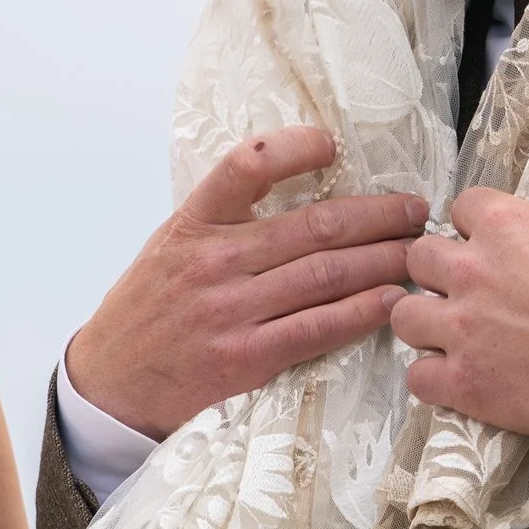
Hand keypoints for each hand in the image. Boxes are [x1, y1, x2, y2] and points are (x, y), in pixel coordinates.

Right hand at [65, 126, 428, 440]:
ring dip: (383, 260)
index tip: (333, 145)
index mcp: (194, 223)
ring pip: (325, 274)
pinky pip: (317, 328)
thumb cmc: (147, 309)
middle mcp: (214, 259)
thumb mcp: (171, 245)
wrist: (109, 383)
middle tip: (418, 209)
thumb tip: (296, 192)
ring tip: (418, 251)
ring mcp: (231, 310)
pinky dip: (361, 312)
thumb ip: (224, 220)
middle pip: (314, 225)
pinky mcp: (245, 357)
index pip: (246, 165)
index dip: (295, 148)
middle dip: (377, 214)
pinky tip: (391, 301)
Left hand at [392, 187, 528, 438]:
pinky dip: (434, 378)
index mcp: (504, 226)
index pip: (462, 207)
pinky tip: (457, 378)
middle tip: (466, 292)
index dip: (475, 228)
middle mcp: (471, 271)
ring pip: (403, 315)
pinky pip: (417, 376)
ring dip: (426, 323)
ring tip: (453, 336)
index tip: (490, 246)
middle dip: (438, 272)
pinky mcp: (463, 382)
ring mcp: (461, 328)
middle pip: (418, 258)